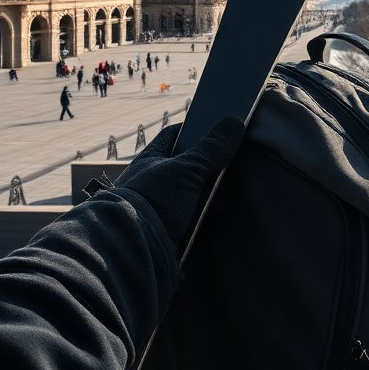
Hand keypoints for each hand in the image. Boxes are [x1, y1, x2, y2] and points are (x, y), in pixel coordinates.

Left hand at [116, 117, 244, 251]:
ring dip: (205, 197)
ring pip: (187, 195)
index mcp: (150, 159)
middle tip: (227, 168)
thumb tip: (235, 121)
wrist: (132, 248)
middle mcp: (149, 181)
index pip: (172, 135)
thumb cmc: (154, 200)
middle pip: (183, 166)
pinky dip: (200, 220)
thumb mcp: (187, 170)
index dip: (193, 128)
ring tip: (222, 203)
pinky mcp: (162, 230)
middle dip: (205, 169)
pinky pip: (186, 219)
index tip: (214, 127)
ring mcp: (155, 206)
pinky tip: (211, 222)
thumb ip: (212, 149)